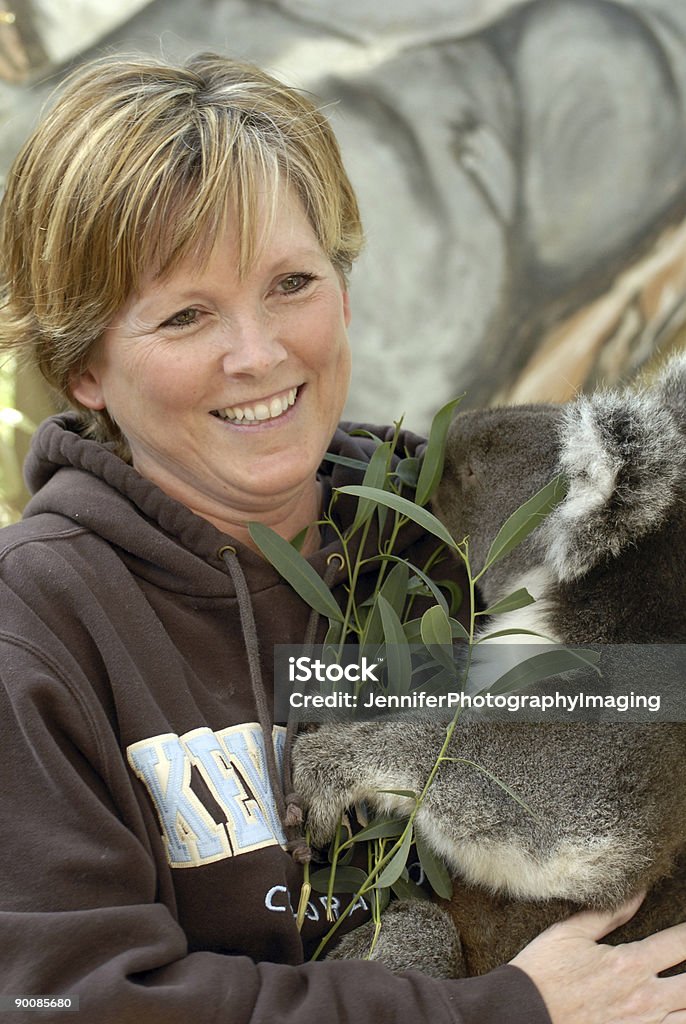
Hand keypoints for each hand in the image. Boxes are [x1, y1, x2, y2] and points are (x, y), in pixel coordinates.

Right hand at [511, 894, 685, 1023]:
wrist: (521, 1014)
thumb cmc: (543, 972)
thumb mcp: (570, 933)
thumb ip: (609, 913)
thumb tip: (638, 892)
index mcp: (629, 964)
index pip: (680, 943)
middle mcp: (644, 998)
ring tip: (683, 985)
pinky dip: (677, 1020)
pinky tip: (674, 1010)